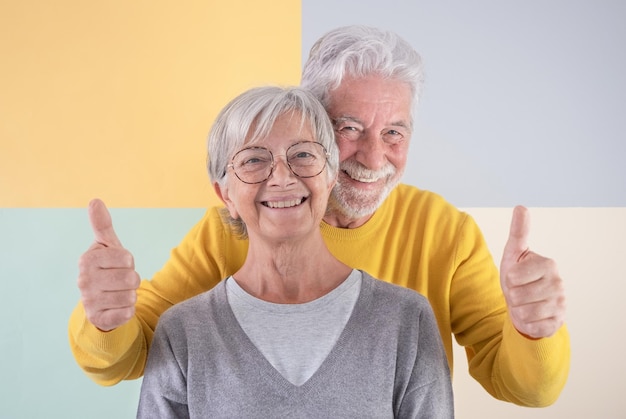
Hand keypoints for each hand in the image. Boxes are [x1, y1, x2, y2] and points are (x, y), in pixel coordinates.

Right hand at [77, 199, 139, 330]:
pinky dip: (128, 311)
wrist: (101, 301)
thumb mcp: (108, 246)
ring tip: (119, 292)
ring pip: (130, 296)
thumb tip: (95, 200)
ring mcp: (89, 301)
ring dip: (131, 295)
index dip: (129, 261)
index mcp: (87, 260)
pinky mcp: (98, 319)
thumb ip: (102, 225)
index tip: (119, 264)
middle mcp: (84, 280)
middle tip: (122, 280)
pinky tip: (118, 308)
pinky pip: (126, 314)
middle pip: (130, 278)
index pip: (126, 258)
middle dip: (132, 279)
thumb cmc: (108, 268)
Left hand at [500, 206, 565, 338]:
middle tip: (519, 292)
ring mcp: (561, 304)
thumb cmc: (518, 277)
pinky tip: (531, 316)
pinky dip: (526, 323)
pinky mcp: (558, 322)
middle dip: (512, 296)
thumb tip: (521, 206)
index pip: (513, 277)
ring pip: (524, 313)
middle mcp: (558, 283)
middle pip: (517, 296)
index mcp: (548, 264)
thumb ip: (518, 231)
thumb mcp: (514, 253)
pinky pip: (532, 327)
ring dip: (518, 310)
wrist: (526, 304)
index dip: (508, 280)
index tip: (515, 277)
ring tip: (524, 303)